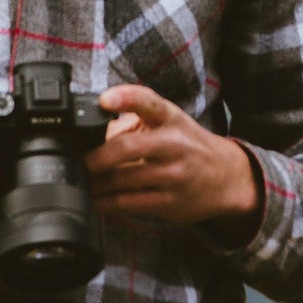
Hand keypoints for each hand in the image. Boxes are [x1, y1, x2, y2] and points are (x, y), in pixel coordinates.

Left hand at [86, 84, 261, 237]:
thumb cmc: (188, 144)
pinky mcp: (171, 203)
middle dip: (96, 158)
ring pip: (125, 180)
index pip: (149, 101)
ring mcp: (174, 175)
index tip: (103, 99)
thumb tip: (92, 130)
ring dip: (96, 184)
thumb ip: (136, 119)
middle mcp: (175, 144)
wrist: (227, 177)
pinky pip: (131, 204)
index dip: (126, 98)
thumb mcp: (170, 122)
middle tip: (76, 162)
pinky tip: (95, 201)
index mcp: (171, 118)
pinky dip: (107, 204)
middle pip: (128, 148)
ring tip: (78, 183)